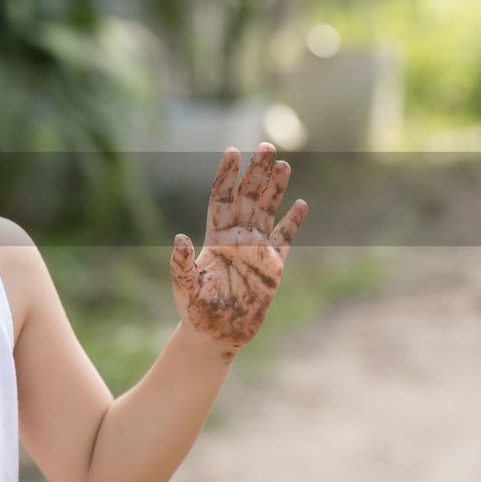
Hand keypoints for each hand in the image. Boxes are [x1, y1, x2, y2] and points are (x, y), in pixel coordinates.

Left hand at [170, 143, 307, 357]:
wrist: (217, 336)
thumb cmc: (196, 314)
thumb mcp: (185, 289)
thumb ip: (181, 265)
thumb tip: (179, 237)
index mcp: (216, 239)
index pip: (222, 199)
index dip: (227, 176)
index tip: (232, 151)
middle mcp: (237, 239)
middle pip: (249, 197)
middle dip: (256, 172)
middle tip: (266, 145)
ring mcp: (256, 250)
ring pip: (268, 211)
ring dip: (275, 188)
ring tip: (283, 164)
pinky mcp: (273, 266)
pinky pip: (285, 238)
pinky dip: (293, 221)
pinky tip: (301, 203)